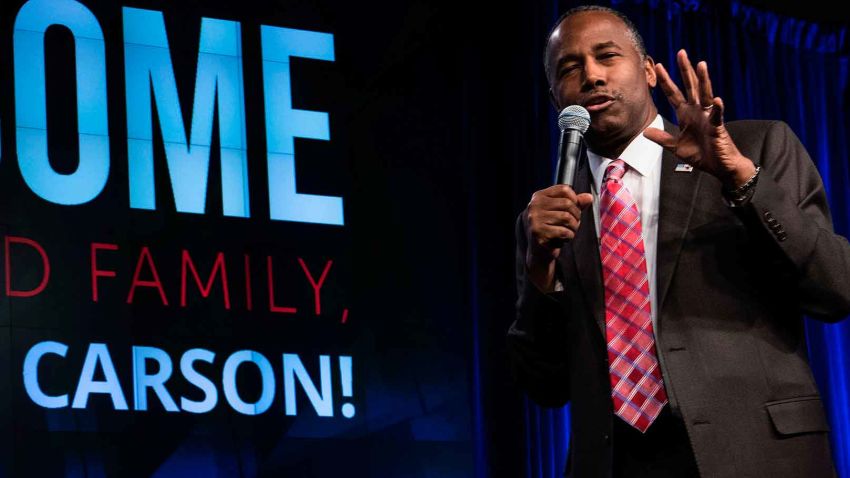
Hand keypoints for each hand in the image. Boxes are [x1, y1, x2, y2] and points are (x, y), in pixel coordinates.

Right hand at [524, 185, 592, 290]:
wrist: (539, 251)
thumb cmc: (552, 228)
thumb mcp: (562, 212)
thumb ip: (575, 203)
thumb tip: (589, 197)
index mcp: (539, 197)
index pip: (564, 189)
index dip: (575, 199)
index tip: (575, 209)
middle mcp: (534, 205)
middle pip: (567, 203)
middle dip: (577, 215)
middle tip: (574, 224)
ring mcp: (535, 219)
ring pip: (567, 217)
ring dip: (574, 227)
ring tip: (570, 232)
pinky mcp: (538, 232)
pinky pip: (563, 231)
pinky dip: (569, 236)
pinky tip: (564, 239)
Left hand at [644, 49, 754, 187]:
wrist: (718, 166)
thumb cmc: (701, 155)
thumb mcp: (675, 147)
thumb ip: (662, 139)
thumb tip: (646, 132)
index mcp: (686, 115)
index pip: (673, 94)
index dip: (665, 81)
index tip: (658, 66)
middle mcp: (697, 111)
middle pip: (690, 86)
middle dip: (685, 70)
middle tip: (681, 53)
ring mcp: (708, 117)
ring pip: (705, 94)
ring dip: (703, 80)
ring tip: (701, 64)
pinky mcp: (718, 127)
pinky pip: (717, 116)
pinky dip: (717, 108)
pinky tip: (717, 100)